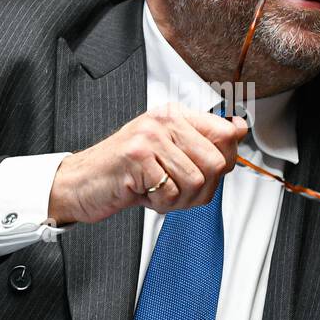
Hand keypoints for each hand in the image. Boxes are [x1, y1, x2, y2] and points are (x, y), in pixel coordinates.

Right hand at [48, 104, 248, 223]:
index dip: (227, 159)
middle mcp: (164, 120)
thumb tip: (238, 129)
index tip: (212, 170)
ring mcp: (149, 136)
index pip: (225, 132)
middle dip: (202, 188)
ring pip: (196, 180)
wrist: (81, 184)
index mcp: (175, 116)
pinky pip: (170, 192)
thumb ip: (203, 144)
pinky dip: (160, 204)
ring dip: (179, 199)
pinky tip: (145, 194)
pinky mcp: (136, 156)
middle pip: (216, 161)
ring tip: (158, 192)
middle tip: (178, 190)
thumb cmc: (124, 172)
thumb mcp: (167, 154)